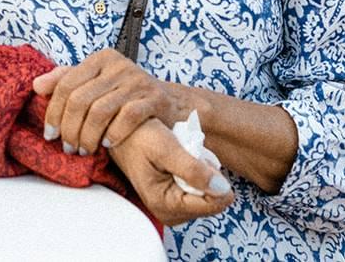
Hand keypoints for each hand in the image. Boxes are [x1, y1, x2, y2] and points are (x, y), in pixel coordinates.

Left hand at [33, 49, 182, 156]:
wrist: (172, 103)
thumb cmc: (126, 96)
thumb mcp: (97, 83)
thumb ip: (68, 81)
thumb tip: (37, 85)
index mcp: (100, 59)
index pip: (66, 83)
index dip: (54, 111)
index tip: (50, 133)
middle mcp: (118, 65)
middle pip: (80, 99)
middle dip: (69, 127)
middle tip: (67, 147)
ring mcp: (137, 80)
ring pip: (101, 110)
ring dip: (88, 135)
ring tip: (83, 150)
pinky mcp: (154, 98)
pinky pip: (128, 116)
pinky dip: (114, 132)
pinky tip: (107, 144)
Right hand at [110, 119, 233, 226]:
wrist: (122, 132)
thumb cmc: (138, 137)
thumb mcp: (167, 148)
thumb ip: (193, 170)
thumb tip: (222, 189)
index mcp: (164, 204)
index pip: (212, 204)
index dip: (214, 178)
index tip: (197, 157)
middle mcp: (168, 212)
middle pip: (211, 201)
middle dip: (207, 176)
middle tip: (186, 155)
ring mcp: (172, 208)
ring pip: (208, 195)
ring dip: (202, 173)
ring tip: (183, 156)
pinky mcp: (175, 200)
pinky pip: (200, 190)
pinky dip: (197, 174)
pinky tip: (183, 161)